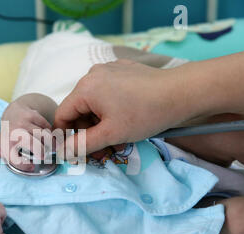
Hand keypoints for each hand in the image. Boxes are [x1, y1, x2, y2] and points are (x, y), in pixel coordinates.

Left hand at [0, 99, 53, 171]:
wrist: (12, 112)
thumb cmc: (9, 133)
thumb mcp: (2, 146)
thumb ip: (8, 159)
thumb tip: (26, 167)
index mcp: (4, 143)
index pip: (14, 157)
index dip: (24, 165)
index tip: (32, 167)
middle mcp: (12, 131)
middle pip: (30, 143)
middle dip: (40, 151)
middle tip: (45, 157)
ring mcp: (23, 121)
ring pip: (41, 134)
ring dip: (50, 142)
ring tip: (54, 148)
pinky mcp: (32, 114)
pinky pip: (45, 126)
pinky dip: (51, 133)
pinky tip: (51, 138)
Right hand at [53, 60, 180, 156]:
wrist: (182, 92)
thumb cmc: (145, 114)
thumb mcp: (111, 134)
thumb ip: (81, 145)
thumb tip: (61, 152)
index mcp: (85, 88)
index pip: (63, 115)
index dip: (66, 136)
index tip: (77, 152)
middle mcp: (92, 75)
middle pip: (79, 110)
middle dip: (89, 133)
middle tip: (104, 152)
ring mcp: (109, 70)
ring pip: (95, 104)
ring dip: (102, 125)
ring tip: (119, 142)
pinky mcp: (123, 70)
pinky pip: (108, 93)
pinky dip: (112, 111)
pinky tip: (127, 121)